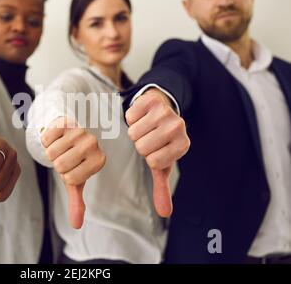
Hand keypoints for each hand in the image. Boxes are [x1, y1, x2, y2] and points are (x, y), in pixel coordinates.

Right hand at [41, 117, 105, 228]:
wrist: (69, 132)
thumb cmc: (73, 159)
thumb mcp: (75, 181)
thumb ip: (77, 202)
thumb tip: (76, 226)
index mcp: (99, 161)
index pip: (71, 178)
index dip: (65, 174)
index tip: (71, 166)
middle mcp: (93, 144)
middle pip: (60, 164)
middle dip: (57, 163)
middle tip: (64, 156)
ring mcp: (81, 131)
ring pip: (52, 152)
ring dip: (51, 151)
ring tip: (60, 146)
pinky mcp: (67, 121)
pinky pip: (47, 138)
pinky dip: (46, 139)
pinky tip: (56, 137)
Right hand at [126, 89, 189, 217]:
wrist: (161, 110)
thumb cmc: (160, 142)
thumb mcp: (161, 164)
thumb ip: (162, 188)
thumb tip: (164, 213)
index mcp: (183, 145)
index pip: (153, 161)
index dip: (148, 157)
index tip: (155, 150)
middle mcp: (178, 127)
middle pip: (142, 146)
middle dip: (140, 143)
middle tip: (149, 137)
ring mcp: (166, 111)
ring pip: (134, 131)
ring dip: (135, 131)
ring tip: (145, 127)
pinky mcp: (153, 100)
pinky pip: (130, 115)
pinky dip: (131, 117)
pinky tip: (141, 115)